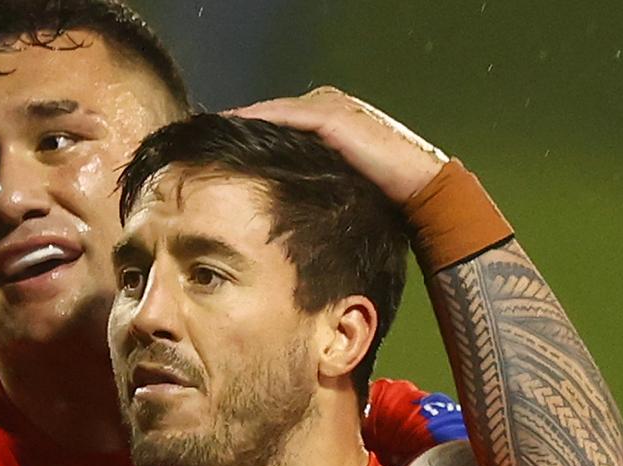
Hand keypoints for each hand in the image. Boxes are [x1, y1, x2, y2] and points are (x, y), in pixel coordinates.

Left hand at [227, 86, 449, 204]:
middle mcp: (327, 105)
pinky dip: (259, 118)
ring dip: (243, 119)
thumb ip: (308, 181)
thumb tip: (275, 202)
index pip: (278, 122)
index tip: (217, 147)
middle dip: (240, 126)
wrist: (416, 188)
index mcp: (327, 120)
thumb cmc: (378, 195)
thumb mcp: (333, 185)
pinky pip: (285, 115)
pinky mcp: (332, 116)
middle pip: (272, 113)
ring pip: (274, 111)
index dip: (248, 134)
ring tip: (212, 132)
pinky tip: (234, 126)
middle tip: (206, 137)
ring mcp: (330, 107)